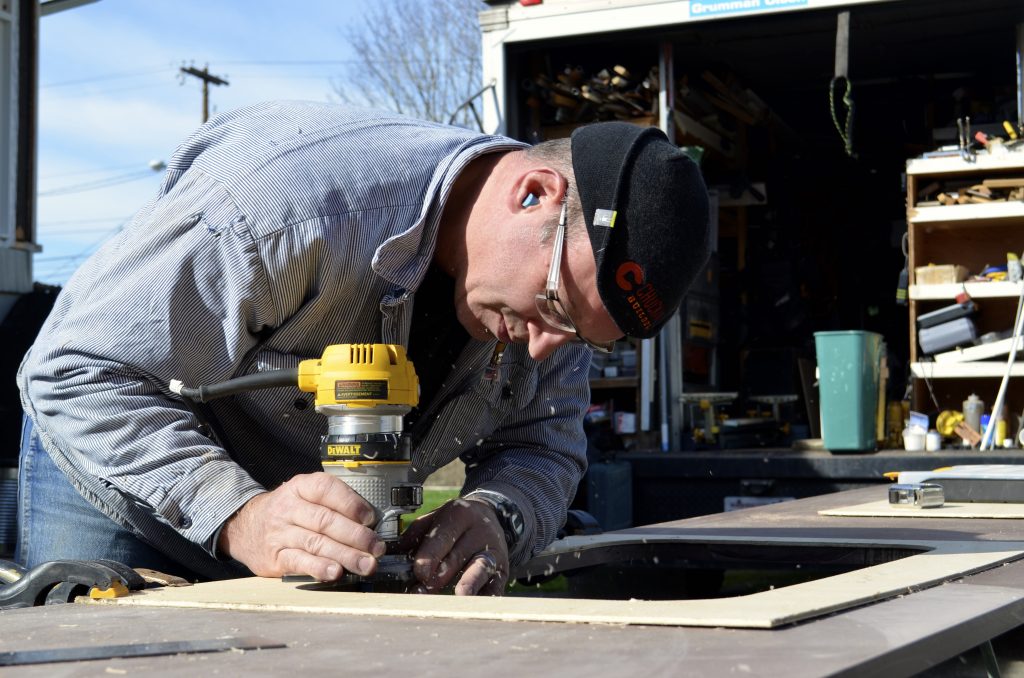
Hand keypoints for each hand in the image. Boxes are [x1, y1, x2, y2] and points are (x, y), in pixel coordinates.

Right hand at [217, 472, 385, 580]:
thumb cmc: (287, 512)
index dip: (351, 503)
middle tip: (376, 547)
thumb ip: (332, 504)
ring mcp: (280, 533)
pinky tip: (336, 572)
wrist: (243, 526)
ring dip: (345, 555)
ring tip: (366, 564)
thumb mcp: (304, 496)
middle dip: (356, 535)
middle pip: (325, 520)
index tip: (370, 518)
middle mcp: (289, 508)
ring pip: (316, 543)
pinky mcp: (274, 557)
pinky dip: (319, 568)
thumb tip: (370, 523)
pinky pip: (299, 562)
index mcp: (301, 487)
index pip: (326, 489)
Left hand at [397, 498, 508, 595]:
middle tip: (422, 591)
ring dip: (469, 583)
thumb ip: (414, 535)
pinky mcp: (502, 569)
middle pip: (458, 556)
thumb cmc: (454, 523)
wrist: (490, 515)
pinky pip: (496, 584)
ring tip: (460, 595)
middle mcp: (478, 531)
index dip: (429, 556)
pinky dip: (487, 596)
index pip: (442, 537)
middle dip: (440, 576)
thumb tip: (392, 554)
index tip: (418, 573)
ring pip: (480, 567)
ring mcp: (493, 551)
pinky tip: (477, 605)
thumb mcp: (435, 518)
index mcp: (458, 515)